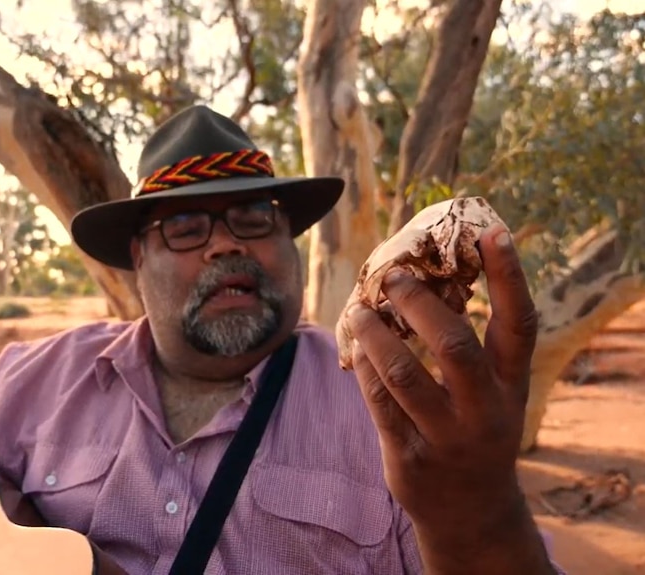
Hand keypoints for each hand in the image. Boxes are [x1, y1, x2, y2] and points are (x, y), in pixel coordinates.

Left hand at [343, 224, 536, 549]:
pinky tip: (357, 347)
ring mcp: (446, 438)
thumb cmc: (478, 430)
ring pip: (403, 374)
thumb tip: (430, 281)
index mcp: (512, 388)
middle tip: (393, 277)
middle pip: (454, 345)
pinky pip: (377, 402)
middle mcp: (485, 412)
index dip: (508, 278)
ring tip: (359, 310)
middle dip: (418, 303)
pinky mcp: (408, 458)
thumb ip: (473, 347)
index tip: (491, 233)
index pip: (519, 325)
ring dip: (375, 334)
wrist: (471, 512)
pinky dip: (364, 367)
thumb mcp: (492, 393)